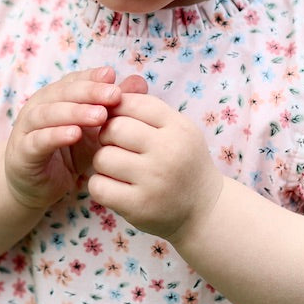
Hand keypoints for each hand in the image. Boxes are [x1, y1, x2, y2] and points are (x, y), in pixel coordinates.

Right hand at [4, 68, 146, 211]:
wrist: (36, 186)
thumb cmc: (68, 154)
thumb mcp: (95, 130)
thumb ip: (114, 106)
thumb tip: (140, 81)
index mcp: (56, 97)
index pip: (74, 80)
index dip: (93, 78)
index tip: (114, 77)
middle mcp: (39, 107)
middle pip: (63, 92)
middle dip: (90, 92)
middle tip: (114, 95)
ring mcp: (27, 128)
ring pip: (48, 113)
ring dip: (74, 112)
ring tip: (99, 115)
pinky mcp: (22, 152)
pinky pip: (38, 140)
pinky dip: (55, 135)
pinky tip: (74, 134)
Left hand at [88, 89, 223, 242]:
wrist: (204, 209)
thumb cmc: (183, 163)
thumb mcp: (179, 130)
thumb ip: (148, 111)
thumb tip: (110, 94)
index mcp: (179, 128)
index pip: (134, 104)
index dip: (117, 108)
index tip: (118, 120)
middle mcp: (168, 153)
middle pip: (114, 129)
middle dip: (106, 135)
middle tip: (114, 145)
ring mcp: (154, 181)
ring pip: (103, 158)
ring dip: (102, 161)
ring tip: (116, 168)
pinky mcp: (139, 206)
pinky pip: (99, 186)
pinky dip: (100, 185)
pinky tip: (113, 186)